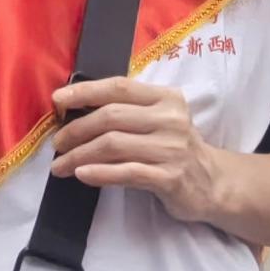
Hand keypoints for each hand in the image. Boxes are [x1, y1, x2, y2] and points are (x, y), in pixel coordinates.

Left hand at [51, 74, 228, 222]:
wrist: (212, 183)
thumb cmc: (176, 148)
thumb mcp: (160, 121)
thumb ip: (129, 112)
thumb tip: (77, 109)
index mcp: (166, 98)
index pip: (119, 87)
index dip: (86, 91)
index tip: (57, 100)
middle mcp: (170, 119)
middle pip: (111, 117)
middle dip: (76, 130)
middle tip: (57, 144)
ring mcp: (171, 149)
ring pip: (114, 145)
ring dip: (79, 156)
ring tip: (60, 166)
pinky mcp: (170, 177)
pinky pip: (126, 173)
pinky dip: (100, 173)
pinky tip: (82, 175)